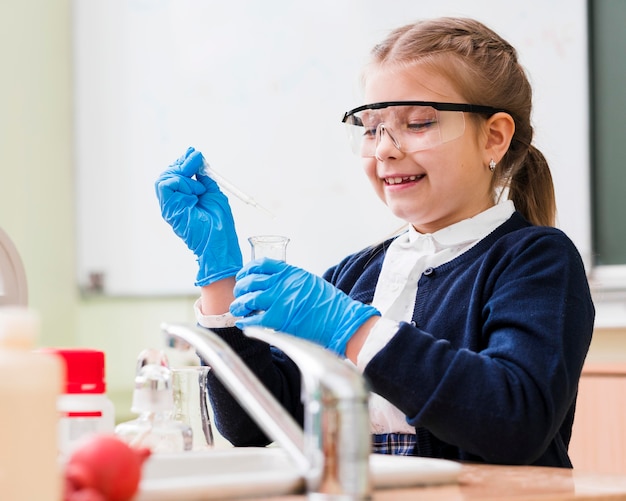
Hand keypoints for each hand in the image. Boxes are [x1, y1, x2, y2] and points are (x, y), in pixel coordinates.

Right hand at [155, 147, 242, 285]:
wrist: (220, 240)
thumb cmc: (219, 222)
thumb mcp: (213, 192)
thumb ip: (204, 178)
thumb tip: (197, 161)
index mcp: (184, 198)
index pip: (177, 174)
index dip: (184, 162)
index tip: (195, 153)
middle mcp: (174, 202)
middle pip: (168, 174)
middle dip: (183, 163)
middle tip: (197, 159)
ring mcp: (170, 206)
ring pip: (165, 178)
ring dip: (184, 174)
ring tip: (200, 187)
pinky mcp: (168, 209)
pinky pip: (166, 185)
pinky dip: (181, 182)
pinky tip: (195, 192)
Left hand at [230, 259, 379, 355]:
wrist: (338, 319)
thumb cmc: (327, 303)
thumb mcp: (308, 281)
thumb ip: (291, 280)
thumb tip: (276, 284)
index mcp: (289, 272)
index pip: (261, 264)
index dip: (247, 270)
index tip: (243, 275)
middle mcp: (281, 283)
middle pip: (250, 282)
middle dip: (240, 289)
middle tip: (239, 295)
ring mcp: (279, 300)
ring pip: (249, 300)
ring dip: (239, 305)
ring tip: (237, 310)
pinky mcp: (278, 319)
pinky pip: (254, 319)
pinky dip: (245, 321)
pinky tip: (243, 323)